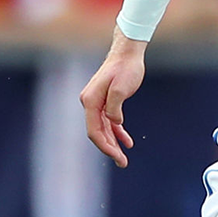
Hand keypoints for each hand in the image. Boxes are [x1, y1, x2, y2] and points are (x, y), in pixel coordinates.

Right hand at [80, 34, 145, 166]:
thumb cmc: (126, 68)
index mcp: (90, 101)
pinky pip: (109, 121)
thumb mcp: (121, 88)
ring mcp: (96, 102)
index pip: (94, 130)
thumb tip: (114, 122)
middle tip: (123, 163)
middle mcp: (90, 103)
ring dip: (112, 143)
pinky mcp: (105, 101)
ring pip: (102, 129)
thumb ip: (114, 107)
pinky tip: (127, 141)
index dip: (105, 146)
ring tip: (123, 158)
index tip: (117, 157)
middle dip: (109, 149)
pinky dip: (117, 132)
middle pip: (97, 132)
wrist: (127, 52)